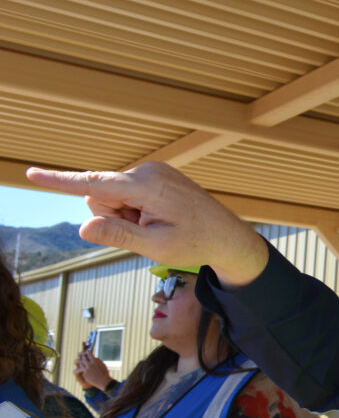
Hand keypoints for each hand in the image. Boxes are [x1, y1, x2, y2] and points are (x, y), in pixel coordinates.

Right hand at [27, 161, 268, 287]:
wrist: (227, 236)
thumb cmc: (195, 243)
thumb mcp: (155, 246)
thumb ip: (118, 234)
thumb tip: (84, 226)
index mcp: (146, 185)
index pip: (93, 184)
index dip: (59, 182)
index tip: (31, 173)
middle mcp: (147, 171)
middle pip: (101, 195)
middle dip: (114, 217)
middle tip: (148, 230)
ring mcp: (153, 171)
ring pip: (114, 197)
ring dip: (127, 215)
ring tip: (158, 225)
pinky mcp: (156, 176)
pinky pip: (129, 195)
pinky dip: (137, 210)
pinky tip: (162, 218)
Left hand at [75, 350, 111, 390]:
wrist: (103, 381)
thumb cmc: (104, 373)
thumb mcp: (102, 364)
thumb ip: (97, 361)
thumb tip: (94, 357)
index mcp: (95, 361)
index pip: (89, 354)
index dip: (87, 352)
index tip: (87, 351)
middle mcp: (90, 365)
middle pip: (83, 358)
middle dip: (82, 357)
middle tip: (81, 355)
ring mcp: (87, 370)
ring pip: (80, 364)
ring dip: (80, 362)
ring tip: (79, 361)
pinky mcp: (85, 374)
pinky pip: (82, 371)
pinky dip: (83, 370)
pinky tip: (83, 370)